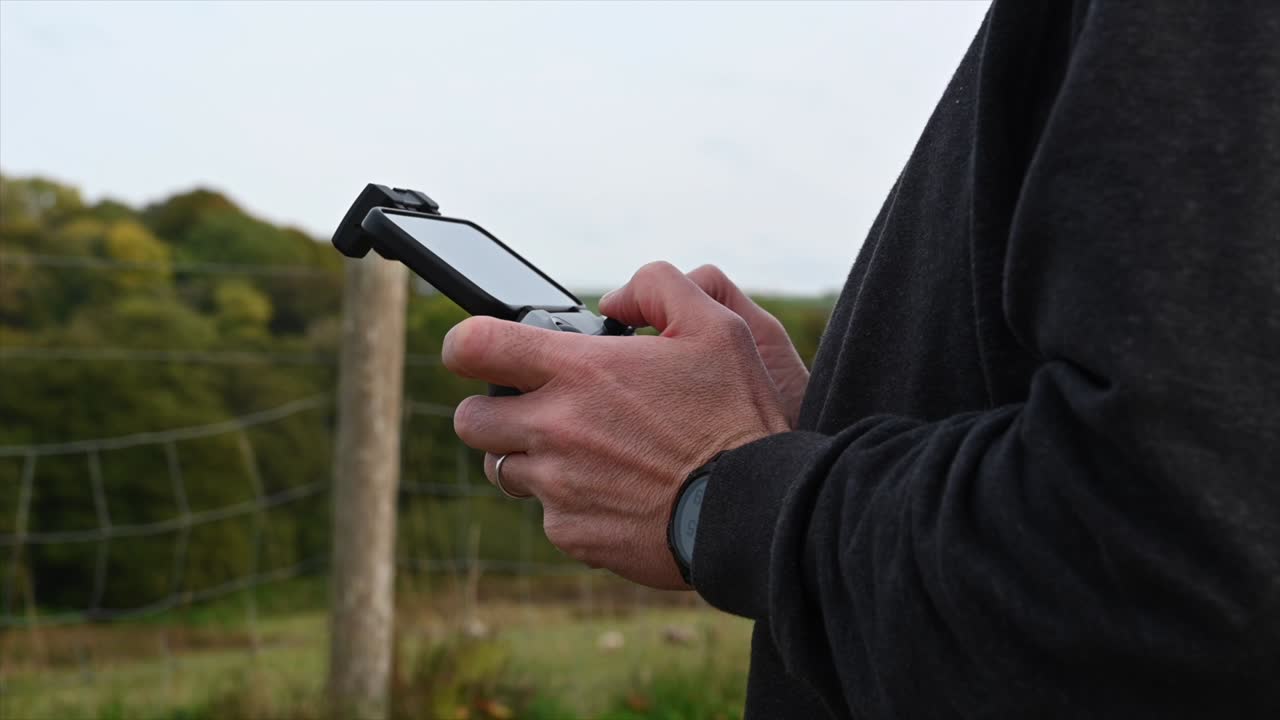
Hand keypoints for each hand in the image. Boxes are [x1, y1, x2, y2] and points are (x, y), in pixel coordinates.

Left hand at [443, 262, 790, 588]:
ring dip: (531, 459)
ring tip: (585, 454)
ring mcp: (559, 487)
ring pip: (504, 471)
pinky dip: (570, 504)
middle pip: (469, 420)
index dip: (464, 344)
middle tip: (535, 409)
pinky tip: (617, 494)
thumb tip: (614, 298)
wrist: (755, 510)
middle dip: (493, 411)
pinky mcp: (572, 534)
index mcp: (580, 371)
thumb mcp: (717, 325)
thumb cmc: (738, 416)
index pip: (472, 347)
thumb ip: (658, 287)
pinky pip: (547, 517)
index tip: (475, 351)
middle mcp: (556, 429)